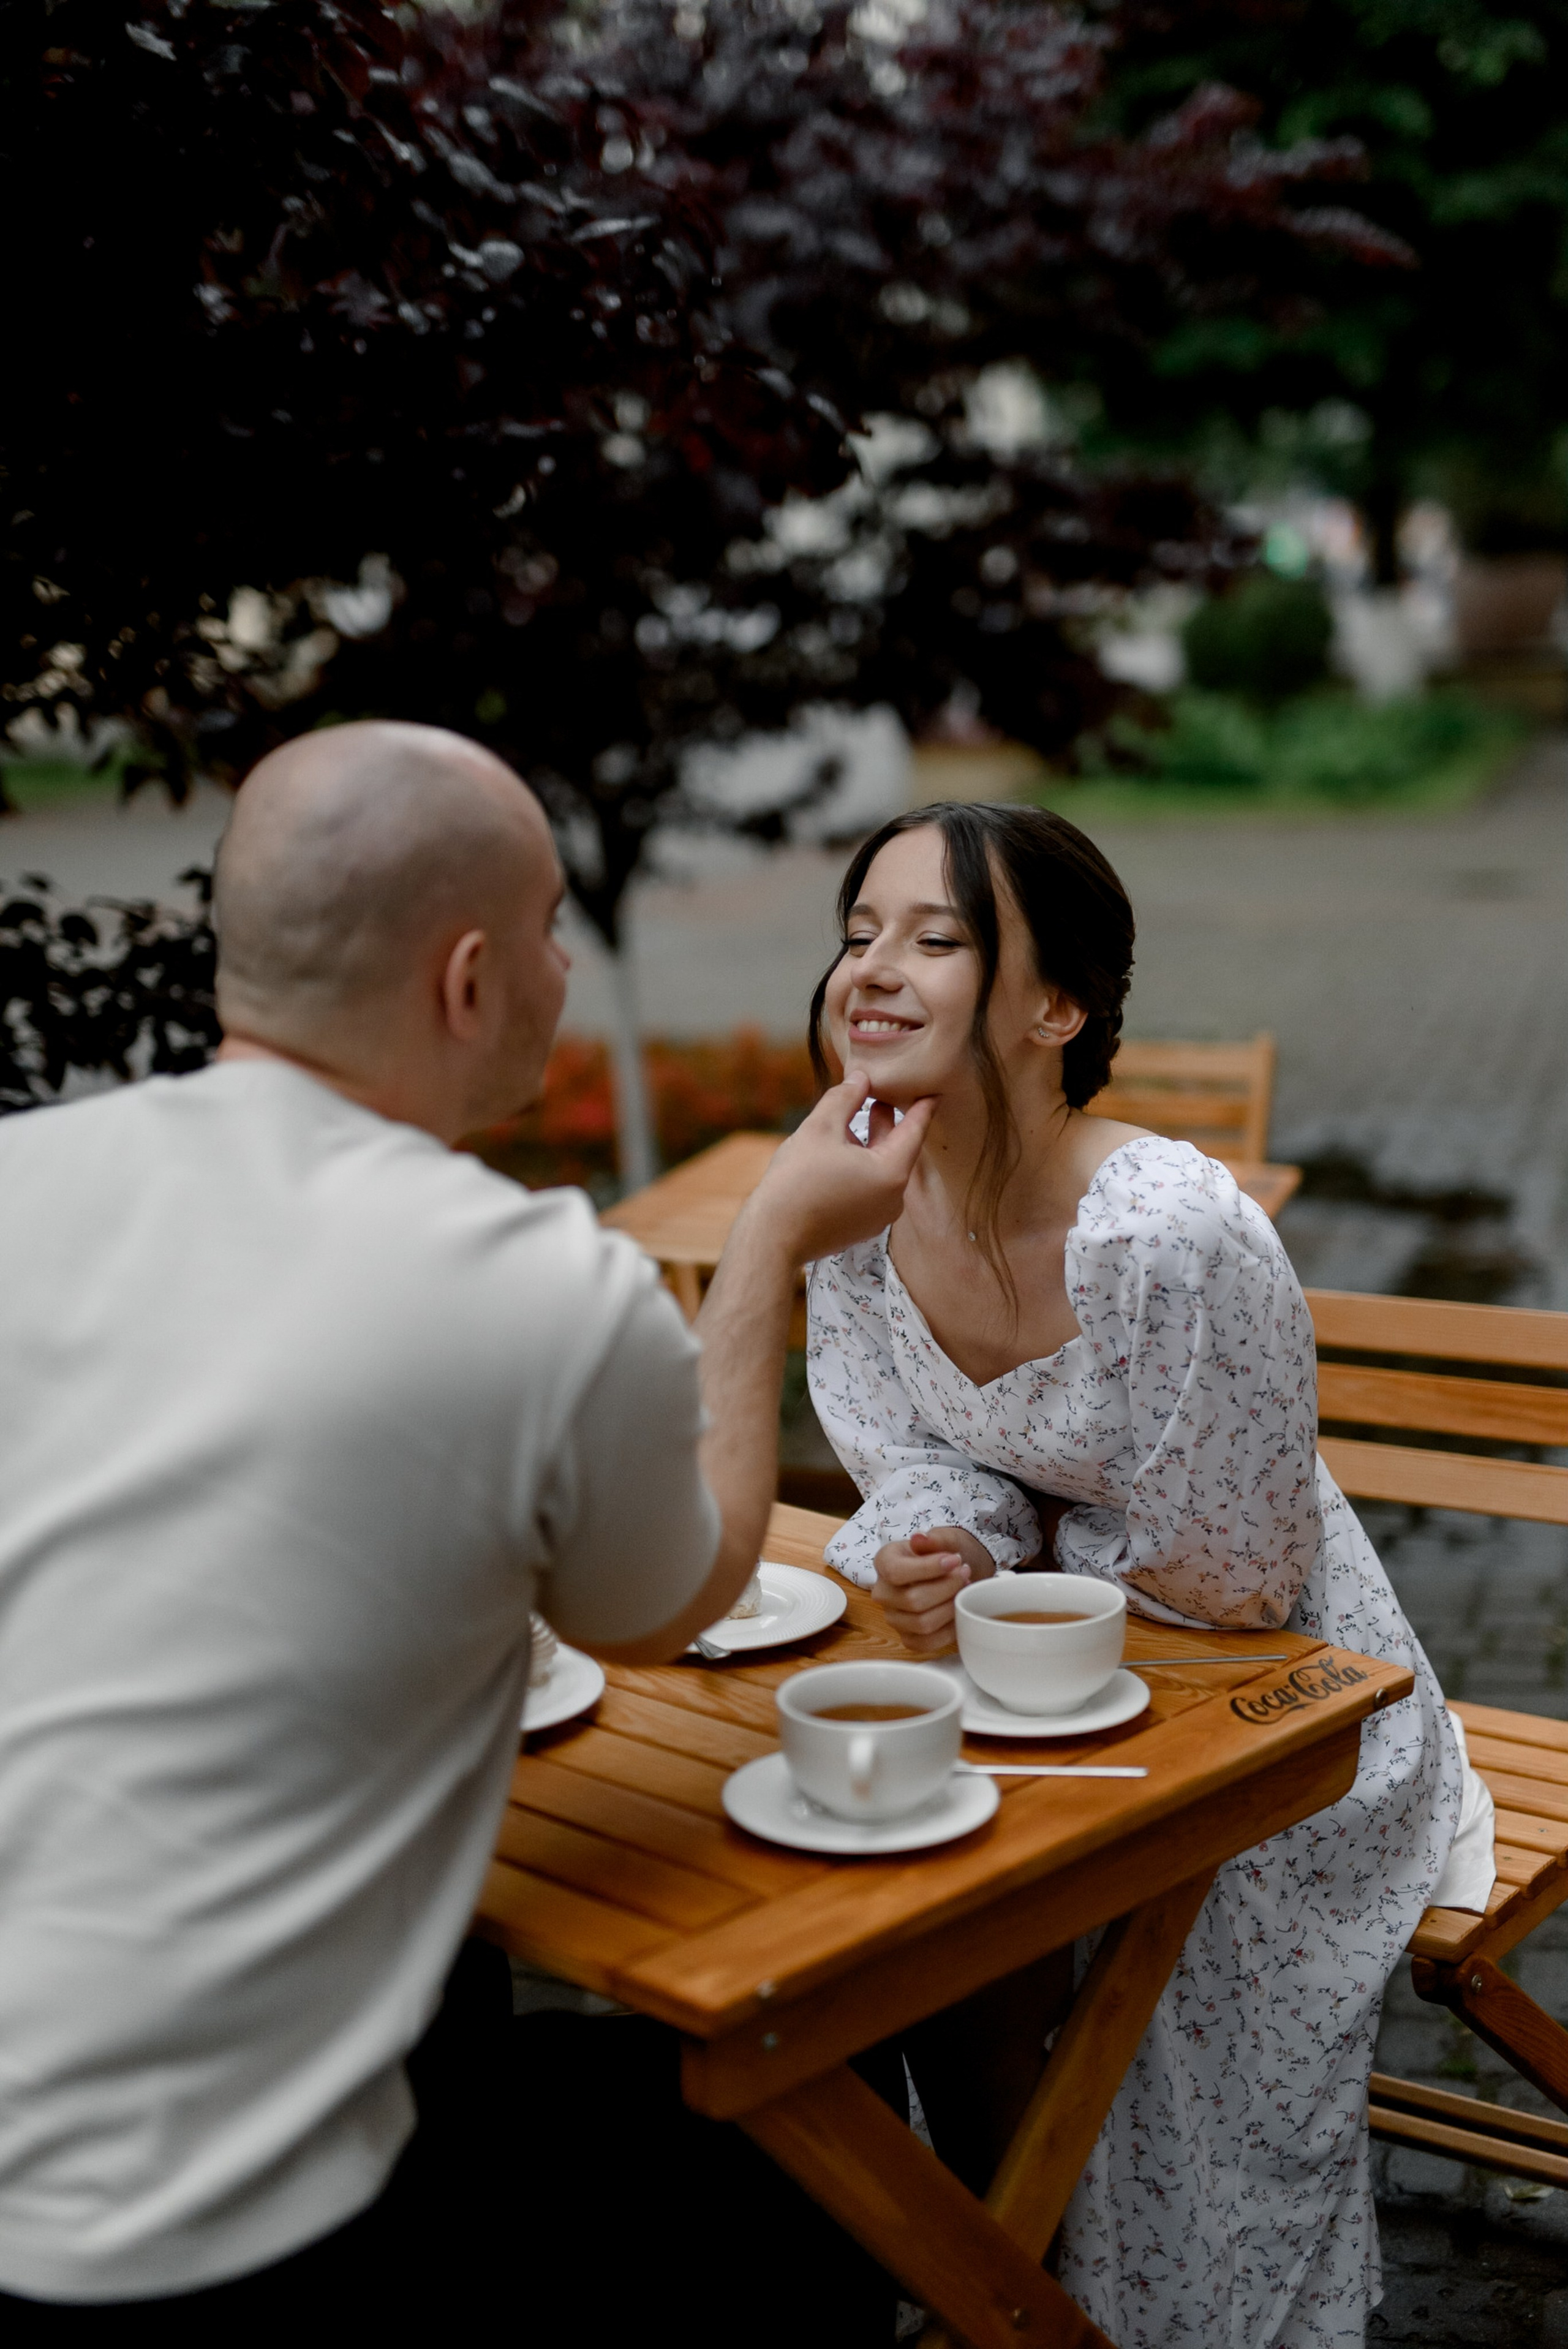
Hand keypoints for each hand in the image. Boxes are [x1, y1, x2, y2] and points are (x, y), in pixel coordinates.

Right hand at [741, 1071, 934, 1268]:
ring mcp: (878, 1217)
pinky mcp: (861, 1228)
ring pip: (881, 1171)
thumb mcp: (820, 1128)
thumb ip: (845, 1097)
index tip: (933, 1091)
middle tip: (880, 1095)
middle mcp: (893, 1199)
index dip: (922, 1107)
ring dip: (870, 1145)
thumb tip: (861, 1078)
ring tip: (852, 1122)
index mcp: (891, 1172)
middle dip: (887, 1122)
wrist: (773, 1236)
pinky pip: (869, 1190)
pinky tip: (839, 1155)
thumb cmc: (797, 1181)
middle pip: (897, 1151)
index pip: (915, 1131)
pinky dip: (861, 1169)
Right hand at [872, 1527, 996, 1655]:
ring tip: (964, 1591)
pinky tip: (960, 1612)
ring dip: (950, 1608)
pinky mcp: (908, 1638)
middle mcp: (883, 1592)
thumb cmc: (946, 1553)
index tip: (955, 1560)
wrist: (955, 1571)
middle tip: (965, 1574)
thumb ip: (935, 1539)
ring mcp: (893, 1618)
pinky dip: (949, 1630)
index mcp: (884, 1562)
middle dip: (947, 1588)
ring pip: (922, 1623)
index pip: (897, 1572)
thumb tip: (920, 1539)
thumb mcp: (945, 1538)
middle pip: (913, 1600)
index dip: (929, 1569)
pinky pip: (927, 1643)